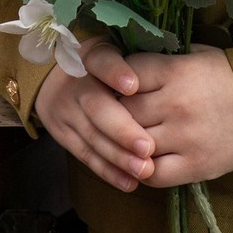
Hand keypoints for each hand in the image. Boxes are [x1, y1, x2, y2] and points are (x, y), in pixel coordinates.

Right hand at [35, 37, 155, 192]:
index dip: (115, 72)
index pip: (101, 60)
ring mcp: (65, 108)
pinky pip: (85, 155)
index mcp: (92, 55)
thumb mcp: (117, 51)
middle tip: (148, 147)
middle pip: (97, 107)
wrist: (55, 76)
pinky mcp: (61, 132)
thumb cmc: (106, 65)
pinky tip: (129, 181)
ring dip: (119, 157)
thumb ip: (139, 62)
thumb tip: (177, 68)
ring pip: (92, 136)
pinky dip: (108, 171)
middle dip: (123, 129)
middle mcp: (76, 81)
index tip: (134, 85)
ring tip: (145, 169)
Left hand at [124, 45, 232, 185]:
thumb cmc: (229, 75)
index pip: (125, 74)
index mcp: (175, 70)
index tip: (115, 84)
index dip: (115, 79)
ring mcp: (184, 137)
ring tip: (129, 137)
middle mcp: (175, 103)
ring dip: (127, 142)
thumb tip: (126, 64)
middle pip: (123, 111)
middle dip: (117, 111)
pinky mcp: (194, 166)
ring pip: (133, 144)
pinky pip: (152, 174)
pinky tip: (144, 160)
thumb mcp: (196, 54)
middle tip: (118, 112)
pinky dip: (143, 169)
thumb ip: (163, 59)